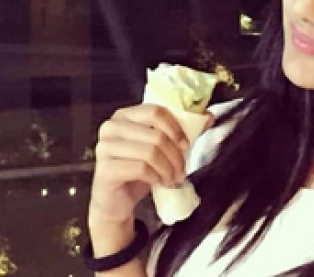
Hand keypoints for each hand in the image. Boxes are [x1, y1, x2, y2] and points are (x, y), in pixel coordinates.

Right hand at [88, 103, 202, 226]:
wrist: (115, 202)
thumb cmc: (137, 170)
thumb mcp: (159, 148)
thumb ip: (180, 131)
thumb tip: (208, 116)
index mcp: (125, 115)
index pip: (155, 111)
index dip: (176, 128)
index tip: (186, 145)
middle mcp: (111, 126)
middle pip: (155, 135)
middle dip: (175, 155)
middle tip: (182, 170)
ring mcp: (104, 147)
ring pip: (150, 152)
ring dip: (168, 168)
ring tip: (173, 179)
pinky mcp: (104, 168)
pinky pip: (140, 168)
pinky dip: (156, 177)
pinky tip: (160, 183)